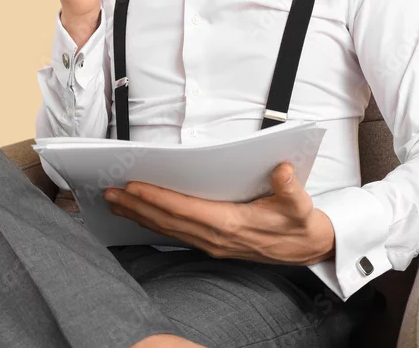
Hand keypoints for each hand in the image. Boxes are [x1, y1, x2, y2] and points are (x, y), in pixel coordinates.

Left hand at [103, 162, 334, 266]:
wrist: (309, 249)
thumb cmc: (300, 223)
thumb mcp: (301, 205)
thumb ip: (290, 188)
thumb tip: (281, 170)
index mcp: (231, 224)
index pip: (185, 210)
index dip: (157, 198)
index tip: (133, 186)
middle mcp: (216, 238)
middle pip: (167, 221)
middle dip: (136, 207)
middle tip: (108, 193)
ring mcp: (212, 244)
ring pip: (167, 229)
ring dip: (139, 216)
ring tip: (114, 203)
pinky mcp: (212, 245)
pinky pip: (176, 234)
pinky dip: (154, 223)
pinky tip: (140, 216)